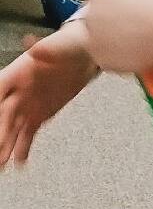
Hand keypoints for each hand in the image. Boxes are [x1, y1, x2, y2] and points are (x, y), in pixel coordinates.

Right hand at [0, 21, 97, 166]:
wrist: (88, 53)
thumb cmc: (70, 45)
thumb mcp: (60, 44)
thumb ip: (45, 49)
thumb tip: (32, 45)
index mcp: (18, 72)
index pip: (0, 88)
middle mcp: (18, 91)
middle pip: (4, 114)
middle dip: (1, 132)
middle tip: (0, 152)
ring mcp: (28, 105)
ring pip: (13, 128)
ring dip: (7, 146)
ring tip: (2, 164)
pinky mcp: (40, 115)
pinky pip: (28, 134)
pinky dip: (23, 149)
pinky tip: (20, 163)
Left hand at [84, 0, 152, 74]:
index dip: (112, 0)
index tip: (123, 5)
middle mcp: (92, 13)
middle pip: (96, 17)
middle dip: (110, 21)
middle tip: (132, 24)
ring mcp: (94, 38)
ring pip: (99, 40)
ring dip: (113, 41)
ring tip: (137, 39)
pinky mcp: (102, 59)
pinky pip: (107, 58)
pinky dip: (119, 58)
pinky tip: (137, 51)